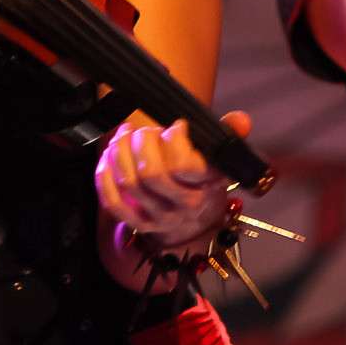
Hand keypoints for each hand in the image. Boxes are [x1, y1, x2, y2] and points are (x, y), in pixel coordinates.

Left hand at [95, 112, 250, 248]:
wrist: (193, 221)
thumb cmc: (201, 177)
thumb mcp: (219, 154)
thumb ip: (229, 132)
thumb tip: (241, 121)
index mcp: (206, 185)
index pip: (183, 165)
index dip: (173, 139)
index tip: (175, 126)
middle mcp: (183, 206)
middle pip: (150, 173)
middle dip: (140, 143)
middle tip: (141, 130)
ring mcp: (158, 218)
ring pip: (129, 184)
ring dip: (119, 153)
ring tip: (123, 136)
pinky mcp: (137, 223)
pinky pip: (113, 203)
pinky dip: (104, 178)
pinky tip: (107, 159)